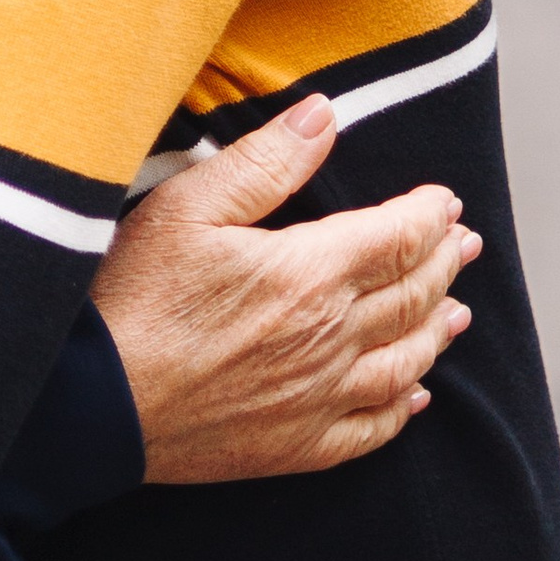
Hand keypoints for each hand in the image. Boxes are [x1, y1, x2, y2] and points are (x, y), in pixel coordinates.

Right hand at [92, 94, 477, 485]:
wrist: (94, 403)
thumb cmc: (131, 296)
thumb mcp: (187, 207)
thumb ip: (265, 160)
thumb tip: (325, 114)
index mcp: (310, 272)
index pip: (397, 236)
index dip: (429, 214)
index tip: (445, 200)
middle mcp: (332, 337)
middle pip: (412, 295)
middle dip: (443, 263)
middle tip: (465, 244)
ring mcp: (320, 398)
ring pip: (406, 361)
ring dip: (438, 330)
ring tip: (458, 311)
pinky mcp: (297, 446)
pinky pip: (373, 428)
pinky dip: (405, 407)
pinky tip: (416, 395)